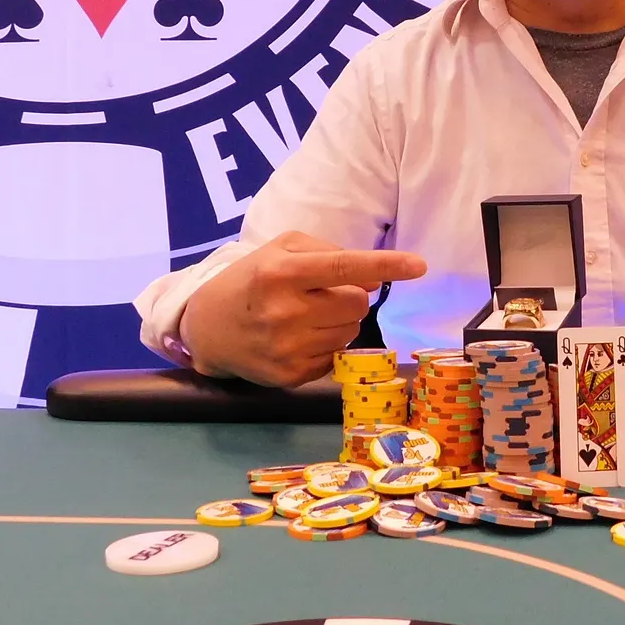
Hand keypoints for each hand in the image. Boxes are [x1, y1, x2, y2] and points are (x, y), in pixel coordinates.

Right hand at [181, 232, 426, 386]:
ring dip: (339, 322)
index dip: (384, 266)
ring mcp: (287, 348)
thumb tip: (372, 279)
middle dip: (349, 297)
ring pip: (351, 331)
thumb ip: (329, 253)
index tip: (419, 266)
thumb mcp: (281, 248)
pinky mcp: (290, 376)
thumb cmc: (251, 280)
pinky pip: (336, 356)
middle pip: (357, 303)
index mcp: (281, 272)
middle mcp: (284, 311)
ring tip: (305, 316)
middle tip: (319, 295)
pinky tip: (298, 338)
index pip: (343, 267)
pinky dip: (326, 345)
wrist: (206, 327)